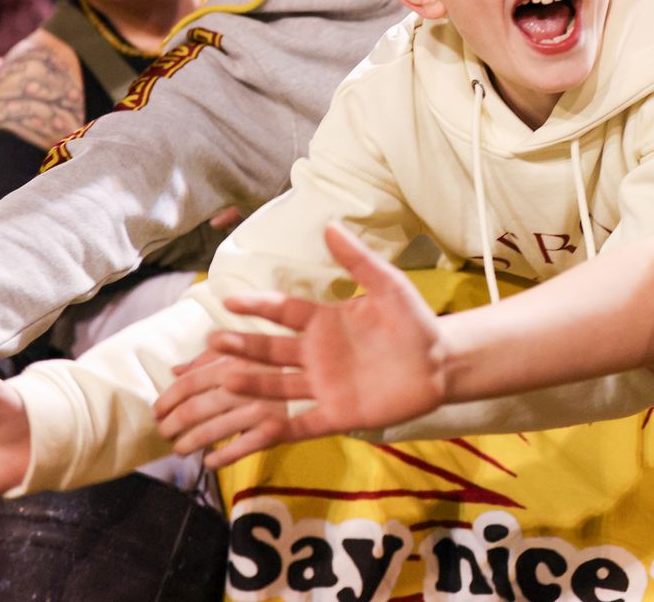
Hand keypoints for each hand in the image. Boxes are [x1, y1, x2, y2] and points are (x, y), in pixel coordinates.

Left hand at [153, 350, 291, 465]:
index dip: (168, 398)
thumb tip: (176, 370)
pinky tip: (208, 461)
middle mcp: (245, 383)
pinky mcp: (275, 430)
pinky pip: (240, 448)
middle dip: (174, 423)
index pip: (191, 383)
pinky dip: (220, 457)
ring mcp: (260, 408)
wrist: (329, 373)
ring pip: (214, 430)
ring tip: (179, 449)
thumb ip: (209, 360)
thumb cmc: (279, 363)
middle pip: (197, 408)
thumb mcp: (244, 352)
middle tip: (164, 433)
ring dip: (190, 442)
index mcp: (235, 361)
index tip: (157, 410)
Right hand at [163, 224, 443, 466]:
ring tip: (226, 378)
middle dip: (242, 345)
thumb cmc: (414, 322)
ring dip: (253, 383)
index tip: (227, 299)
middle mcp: (315, 354)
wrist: (441, 364)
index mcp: (323, 322)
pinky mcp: (337, 415)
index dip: (257, 305)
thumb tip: (329, 225)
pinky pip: (302, 423)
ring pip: (278, 386)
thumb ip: (357, 260)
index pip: (282, 312)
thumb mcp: (387, 286)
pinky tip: (254, 427)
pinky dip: (278, 428)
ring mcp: (323, 386)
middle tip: (213, 339)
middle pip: (271, 349)